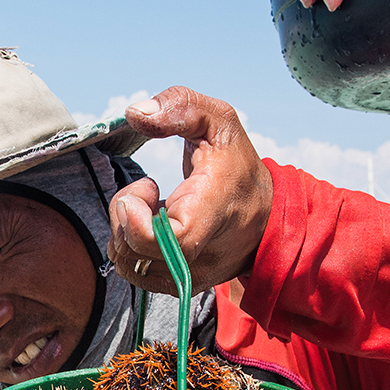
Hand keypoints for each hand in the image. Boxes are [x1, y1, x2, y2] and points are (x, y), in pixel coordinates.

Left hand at [109, 89, 272, 294]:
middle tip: (145, 189)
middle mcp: (205, 252)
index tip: (143, 189)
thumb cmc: (237, 166)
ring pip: (129, 265)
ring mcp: (192, 274)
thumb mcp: (219, 121)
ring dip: (124, 231)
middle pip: (137, 254)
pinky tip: (151, 225)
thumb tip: (135, 112)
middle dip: (123, 216)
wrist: (266, 215)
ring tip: (149, 207)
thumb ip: (180, 106)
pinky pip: (135, 273)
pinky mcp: (180, 283)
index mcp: (214, 209)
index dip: (139, 223)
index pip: (173, 241)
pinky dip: (130, 247)